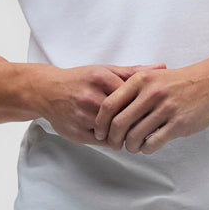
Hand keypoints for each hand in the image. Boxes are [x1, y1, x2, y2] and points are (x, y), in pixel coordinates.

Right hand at [29, 64, 164, 145]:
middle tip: (148, 124)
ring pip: (113, 132)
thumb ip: (133, 72)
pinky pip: (101, 141)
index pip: (133, 95)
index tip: (153, 108)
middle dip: (137, 122)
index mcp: (100, 78)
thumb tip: (162, 67)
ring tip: (134, 131)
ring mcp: (82, 117)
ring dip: (125, 134)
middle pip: (124, 115)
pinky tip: (117, 136)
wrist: (46, 91)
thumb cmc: (81, 79)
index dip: (144, 104)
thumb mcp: (105, 70)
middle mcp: (90, 97)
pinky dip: (111, 140)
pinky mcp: (76, 133)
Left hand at [93, 65, 208, 153]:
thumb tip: (109, 111)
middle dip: (113, 139)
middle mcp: (151, 93)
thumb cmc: (179, 82)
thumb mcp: (153, 76)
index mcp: (140, 80)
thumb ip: (131, 88)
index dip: (100, 123)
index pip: (110, 105)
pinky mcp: (178, 123)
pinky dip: (146, 149)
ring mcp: (165, 109)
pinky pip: (154, 142)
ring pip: (135, 136)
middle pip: (119, 123)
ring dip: (130, 146)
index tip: (100, 133)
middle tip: (114, 145)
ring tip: (133, 147)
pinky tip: (148, 147)